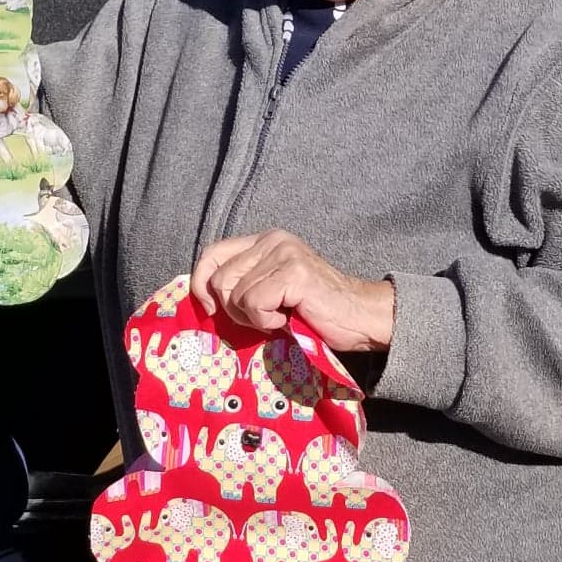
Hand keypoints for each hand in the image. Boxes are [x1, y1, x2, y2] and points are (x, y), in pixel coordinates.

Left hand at [191, 231, 394, 353]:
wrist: (359, 317)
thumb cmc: (315, 310)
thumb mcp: (271, 290)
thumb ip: (243, 283)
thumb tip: (204, 297)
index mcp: (265, 241)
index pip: (212, 253)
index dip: (201, 282)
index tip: (212, 309)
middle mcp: (273, 240)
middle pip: (219, 279)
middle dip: (234, 309)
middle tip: (264, 317)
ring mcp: (284, 254)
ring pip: (236, 294)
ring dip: (253, 317)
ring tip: (280, 316)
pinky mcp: (294, 272)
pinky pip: (255, 303)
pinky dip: (267, 321)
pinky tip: (288, 319)